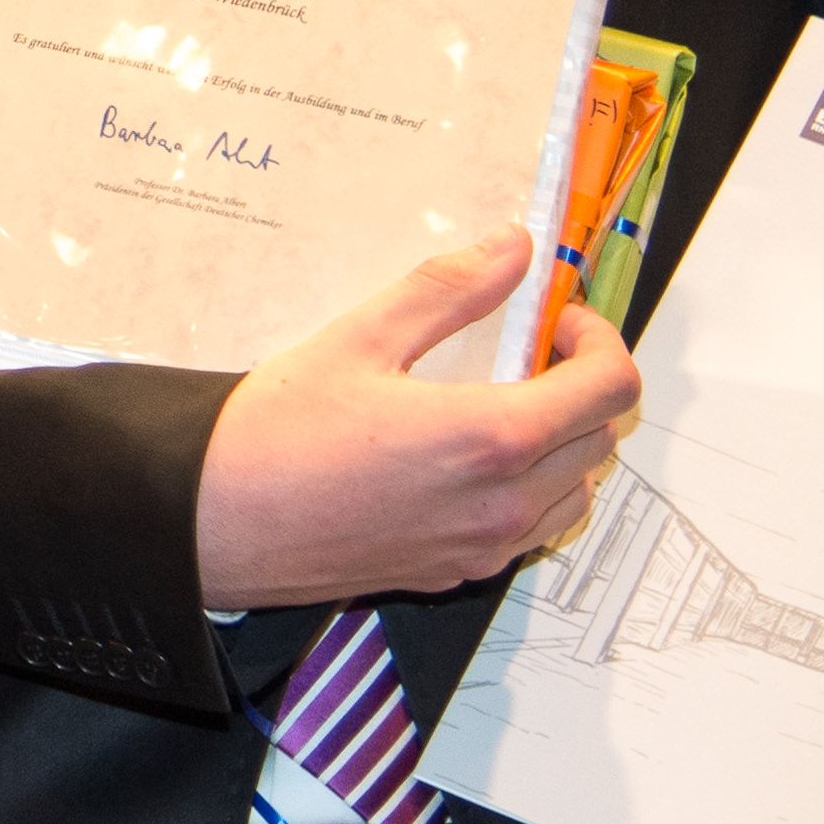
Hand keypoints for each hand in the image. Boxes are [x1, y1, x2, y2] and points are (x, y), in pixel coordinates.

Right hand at [194, 235, 636, 609]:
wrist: (213, 522)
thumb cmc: (272, 437)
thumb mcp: (359, 340)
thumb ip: (450, 291)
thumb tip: (512, 250)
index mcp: (491, 437)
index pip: (611, 387)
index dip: (600, 340)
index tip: (559, 322)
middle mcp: (501, 503)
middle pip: (600, 437)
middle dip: (581, 386)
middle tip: (525, 354)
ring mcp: (482, 546)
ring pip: (576, 491)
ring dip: (562, 444)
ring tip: (501, 408)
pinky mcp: (455, 573)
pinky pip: (530, 531)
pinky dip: (529, 490)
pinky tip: (468, 462)